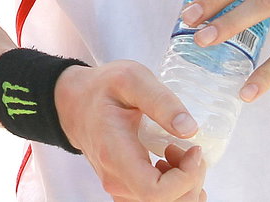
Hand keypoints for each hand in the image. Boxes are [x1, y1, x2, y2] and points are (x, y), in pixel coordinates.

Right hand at [54, 62, 207, 201]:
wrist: (75, 103)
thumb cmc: (102, 89)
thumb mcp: (131, 79)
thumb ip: (161, 100)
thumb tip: (190, 129)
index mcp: (116, 155)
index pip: (156, 193)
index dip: (185, 178)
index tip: (194, 149)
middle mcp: (116, 180)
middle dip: (191, 180)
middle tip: (190, 149)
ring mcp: (119, 189)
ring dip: (184, 184)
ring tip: (179, 153)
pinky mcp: (125, 190)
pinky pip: (156, 201)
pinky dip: (174, 188)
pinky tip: (171, 164)